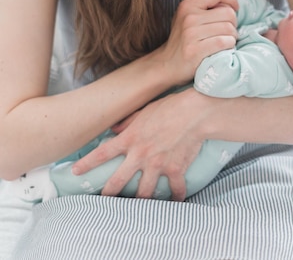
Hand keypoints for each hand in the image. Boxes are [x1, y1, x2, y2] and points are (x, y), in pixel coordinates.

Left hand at [72, 88, 209, 200]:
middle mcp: (140, 155)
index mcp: (130, 139)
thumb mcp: (144, 110)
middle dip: (108, 194)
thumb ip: (128, 121)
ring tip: (138, 209)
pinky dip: (176, 197)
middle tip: (104, 201)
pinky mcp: (175, 170)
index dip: (87, 163)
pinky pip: (174, 190)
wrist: (194, 112)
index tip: (75, 171)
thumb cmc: (169, 106)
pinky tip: (176, 202)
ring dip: (140, 202)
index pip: (103, 153)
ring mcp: (157, 165)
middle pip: (118, 181)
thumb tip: (115, 128)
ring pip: (143, 193)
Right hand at [157, 0, 238, 84]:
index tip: (234, 8)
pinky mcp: (195, 50)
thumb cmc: (183, 37)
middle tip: (227, 31)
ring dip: (232, 36)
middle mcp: (189, 17)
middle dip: (233, 23)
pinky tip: (223, 48)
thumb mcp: (185, 13)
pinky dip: (229, 46)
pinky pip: (224, 42)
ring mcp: (191, 34)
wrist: (167, 64)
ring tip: (224, 40)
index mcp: (188, 5)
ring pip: (229, 29)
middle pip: (228, 13)